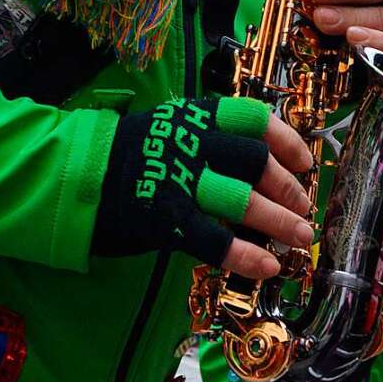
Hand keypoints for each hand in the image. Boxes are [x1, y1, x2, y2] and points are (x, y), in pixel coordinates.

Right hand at [91, 97, 312, 278]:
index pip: (254, 119)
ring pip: (242, 201)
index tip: (304, 162)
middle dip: (287, 187)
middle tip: (301, 208)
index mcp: (196, 116)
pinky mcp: (165, 220)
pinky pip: (214, 240)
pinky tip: (267, 265)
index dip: (286, 140)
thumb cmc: (132, 153)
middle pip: (255, 161)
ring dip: (278, 222)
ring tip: (299, 237)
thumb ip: (211, 139)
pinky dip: (245, 254)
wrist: (78, 175)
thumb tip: (261, 164)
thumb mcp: (172, 128)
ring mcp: (179, 181)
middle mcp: (191, 144)